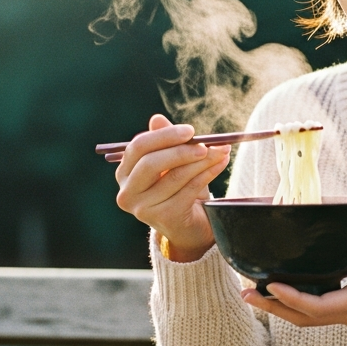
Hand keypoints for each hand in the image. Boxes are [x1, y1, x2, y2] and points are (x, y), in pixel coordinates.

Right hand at [114, 114, 230, 262]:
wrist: (190, 226)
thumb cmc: (180, 188)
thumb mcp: (173, 163)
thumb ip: (165, 142)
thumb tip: (156, 119)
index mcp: (125, 173)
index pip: (138, 148)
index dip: (164, 136)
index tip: (190, 131)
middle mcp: (128, 192)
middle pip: (151, 163)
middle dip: (181, 150)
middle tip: (206, 144)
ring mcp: (143, 208)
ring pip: (175, 176)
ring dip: (202, 161)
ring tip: (222, 151)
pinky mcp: (164, 218)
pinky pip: (189, 190)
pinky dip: (208, 174)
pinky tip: (221, 164)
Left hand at [242, 201, 346, 329]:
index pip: (318, 306)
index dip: (293, 298)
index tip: (271, 284)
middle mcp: (346, 314)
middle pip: (301, 317)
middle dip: (272, 307)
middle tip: (244, 293)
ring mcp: (344, 316)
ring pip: (303, 318)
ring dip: (277, 308)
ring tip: (250, 294)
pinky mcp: (345, 312)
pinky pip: (311, 313)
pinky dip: (291, 304)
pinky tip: (278, 291)